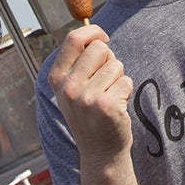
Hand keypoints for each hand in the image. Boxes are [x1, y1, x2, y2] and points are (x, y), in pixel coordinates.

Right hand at [48, 24, 133, 162]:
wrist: (100, 153)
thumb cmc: (90, 114)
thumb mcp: (73, 87)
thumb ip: (79, 61)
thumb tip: (96, 33)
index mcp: (57, 78)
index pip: (74, 38)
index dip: (93, 32)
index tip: (103, 38)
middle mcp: (68, 87)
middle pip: (99, 48)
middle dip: (109, 59)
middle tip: (106, 80)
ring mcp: (87, 98)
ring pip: (116, 65)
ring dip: (119, 78)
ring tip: (110, 96)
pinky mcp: (107, 106)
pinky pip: (127, 81)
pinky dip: (127, 91)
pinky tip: (117, 107)